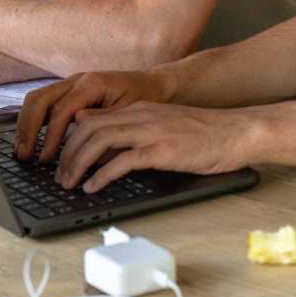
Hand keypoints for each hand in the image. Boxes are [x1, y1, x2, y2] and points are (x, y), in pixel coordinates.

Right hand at [15, 70, 169, 161]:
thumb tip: (80, 139)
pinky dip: (34, 120)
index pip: (62, 110)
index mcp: (93, 83)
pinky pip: (45, 101)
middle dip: (29, 128)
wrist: (153, 84)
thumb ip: (105, 123)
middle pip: (41, 99)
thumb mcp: (129, 113)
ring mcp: (72, 83)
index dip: (52, 136)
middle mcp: (78, 79)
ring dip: (26, 124)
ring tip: (22, 150)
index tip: (46, 159)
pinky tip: (32, 140)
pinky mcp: (71, 90)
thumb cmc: (144, 98)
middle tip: (24, 156)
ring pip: (38, 98)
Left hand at [54, 102, 253, 191]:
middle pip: (89, 128)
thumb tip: (100, 134)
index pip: (92, 118)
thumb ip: (133, 126)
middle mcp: (141, 116)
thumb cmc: (203, 132)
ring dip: (78, 163)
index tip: (61, 160)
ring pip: (100, 140)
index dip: (70, 139)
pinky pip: (123, 160)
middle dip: (67, 154)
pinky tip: (93, 187)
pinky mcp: (163, 150)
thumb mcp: (162, 123)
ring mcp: (152, 131)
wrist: (237, 131)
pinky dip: (102, 175)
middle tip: (59, 177)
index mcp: (140, 109)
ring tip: (69, 183)